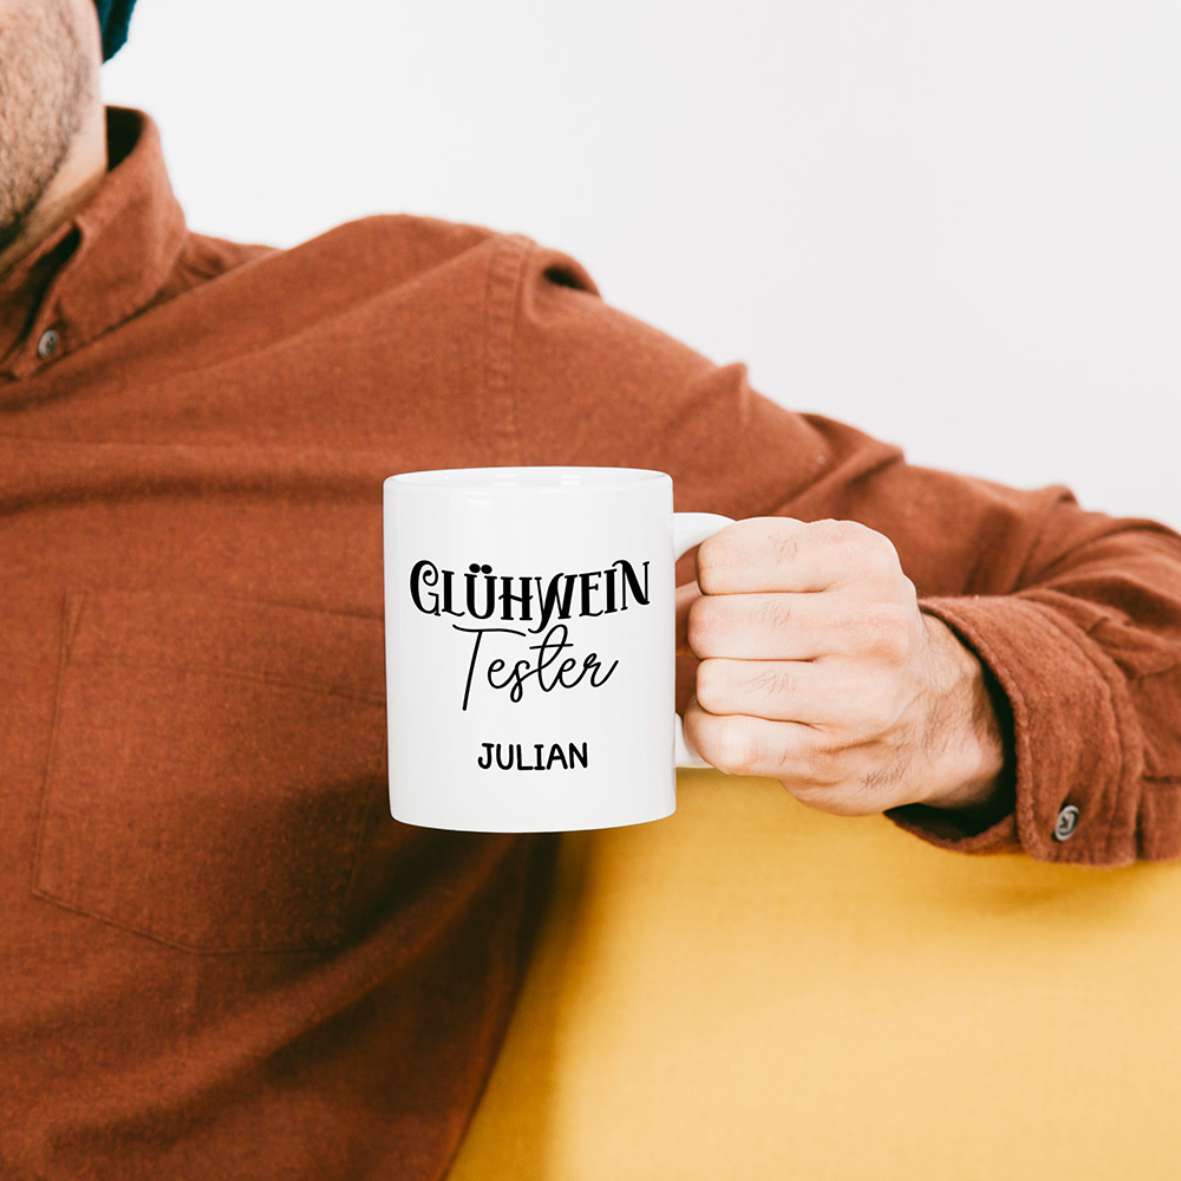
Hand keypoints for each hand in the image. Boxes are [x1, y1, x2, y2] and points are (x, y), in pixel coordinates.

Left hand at [680, 517, 1005, 815]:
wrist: (936, 715)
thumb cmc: (852, 628)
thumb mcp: (827, 564)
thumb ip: (750, 554)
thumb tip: (655, 580)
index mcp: (858, 558)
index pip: (722, 560)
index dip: (702, 581)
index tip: (721, 594)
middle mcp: (868, 624)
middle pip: (712, 625)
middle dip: (699, 637)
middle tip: (721, 644)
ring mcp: (854, 698)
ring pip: (713, 684)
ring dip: (704, 688)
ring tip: (732, 682)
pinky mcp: (828, 759)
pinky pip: (725, 742)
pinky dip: (707, 732)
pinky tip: (729, 721)